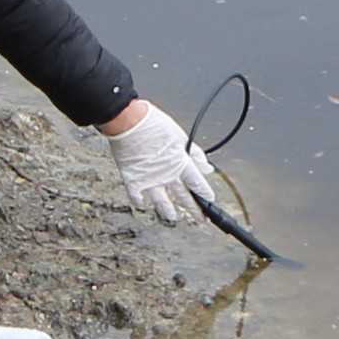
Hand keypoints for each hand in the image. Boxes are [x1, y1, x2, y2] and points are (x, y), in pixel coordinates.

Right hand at [101, 100, 220, 225]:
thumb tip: (206, 166)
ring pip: (162, 203)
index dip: (205, 194)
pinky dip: (141, 202)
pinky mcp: (133, 180)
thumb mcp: (179, 135)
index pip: (197, 185)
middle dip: (194, 210)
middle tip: (200, 218)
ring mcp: (150, 181)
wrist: (128, 120)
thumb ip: (194, 153)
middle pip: (184, 198)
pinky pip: (137, 198)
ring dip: (169, 212)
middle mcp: (167, 176)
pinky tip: (144, 204)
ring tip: (173, 217)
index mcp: (180, 164)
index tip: (210, 201)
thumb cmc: (154, 124)